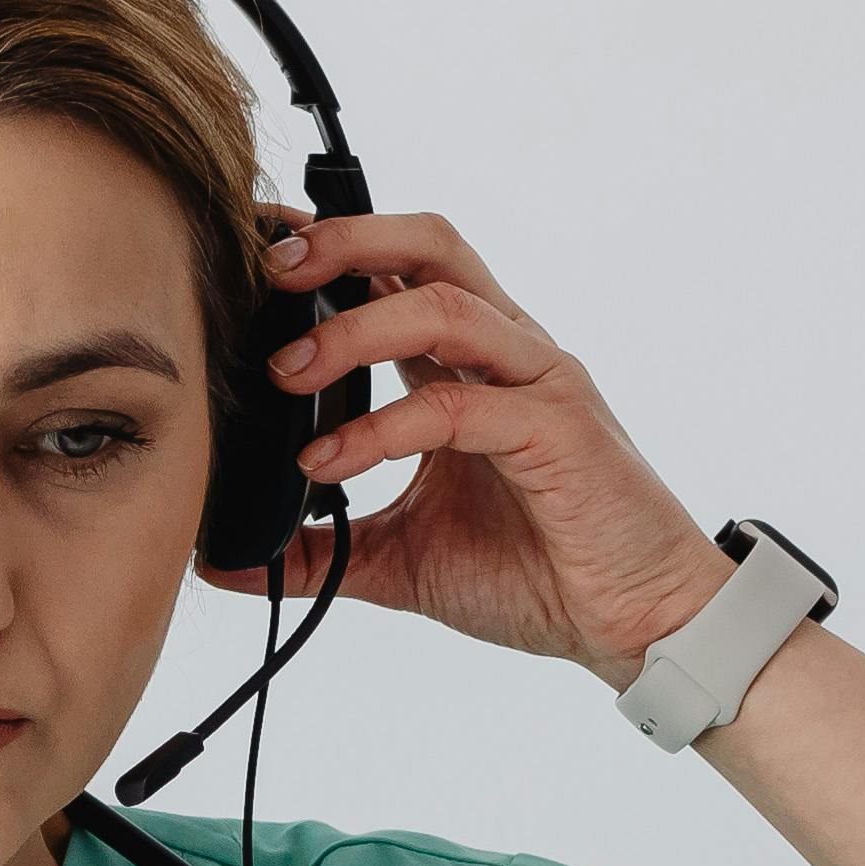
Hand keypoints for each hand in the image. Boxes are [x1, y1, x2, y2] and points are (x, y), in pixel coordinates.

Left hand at [225, 207, 737, 683]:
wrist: (635, 624)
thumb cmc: (539, 573)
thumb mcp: (403, 560)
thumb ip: (322, 552)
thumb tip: (228, 562)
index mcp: (469, 366)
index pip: (397, 271)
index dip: (330, 248)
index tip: (253, 250)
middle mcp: (506, 355)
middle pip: (430, 247)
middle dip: (346, 241)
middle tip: (270, 271)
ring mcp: (538, 384)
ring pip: (445, 306)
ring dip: (353, 328)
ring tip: (285, 371)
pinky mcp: (558, 431)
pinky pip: (460, 405)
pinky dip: (385, 426)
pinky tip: (330, 459)